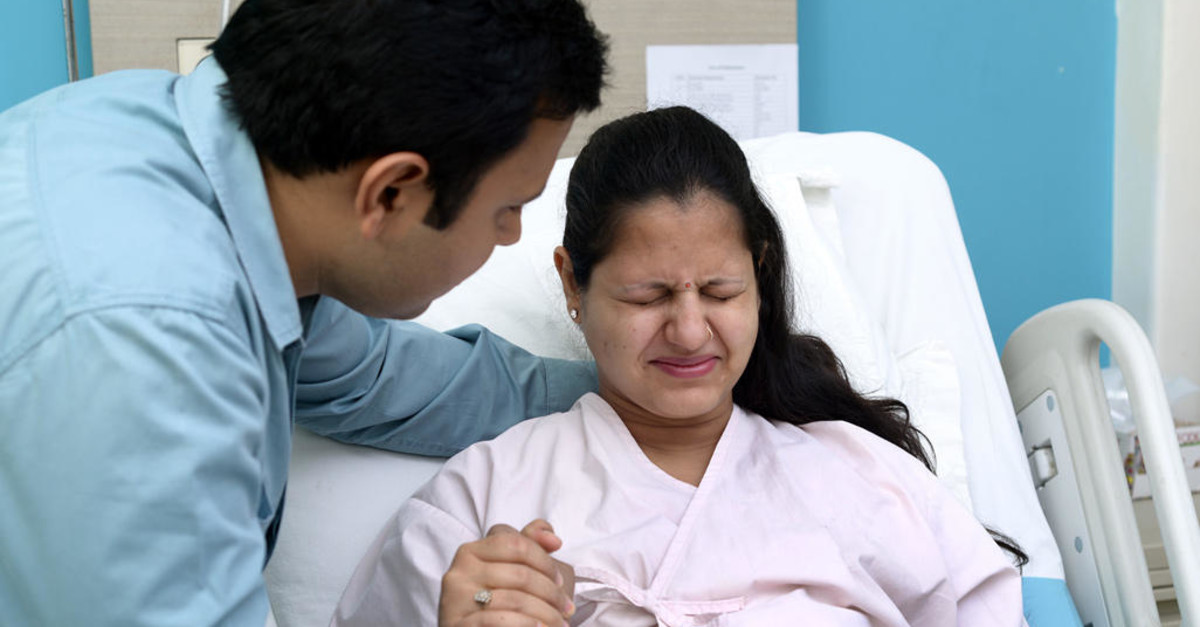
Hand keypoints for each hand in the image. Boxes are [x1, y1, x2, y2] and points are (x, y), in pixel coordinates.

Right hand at [439, 519, 575, 625]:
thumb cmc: (499, 604)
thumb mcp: (514, 570)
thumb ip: (529, 545)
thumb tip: (554, 539)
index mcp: (472, 551)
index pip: (517, 543)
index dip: (545, 562)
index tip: (560, 582)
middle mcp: (459, 571)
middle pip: (520, 574)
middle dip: (552, 594)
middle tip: (567, 610)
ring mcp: (455, 599)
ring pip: (514, 599)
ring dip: (546, 614)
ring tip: (560, 625)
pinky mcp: (456, 624)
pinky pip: (498, 620)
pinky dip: (527, 625)